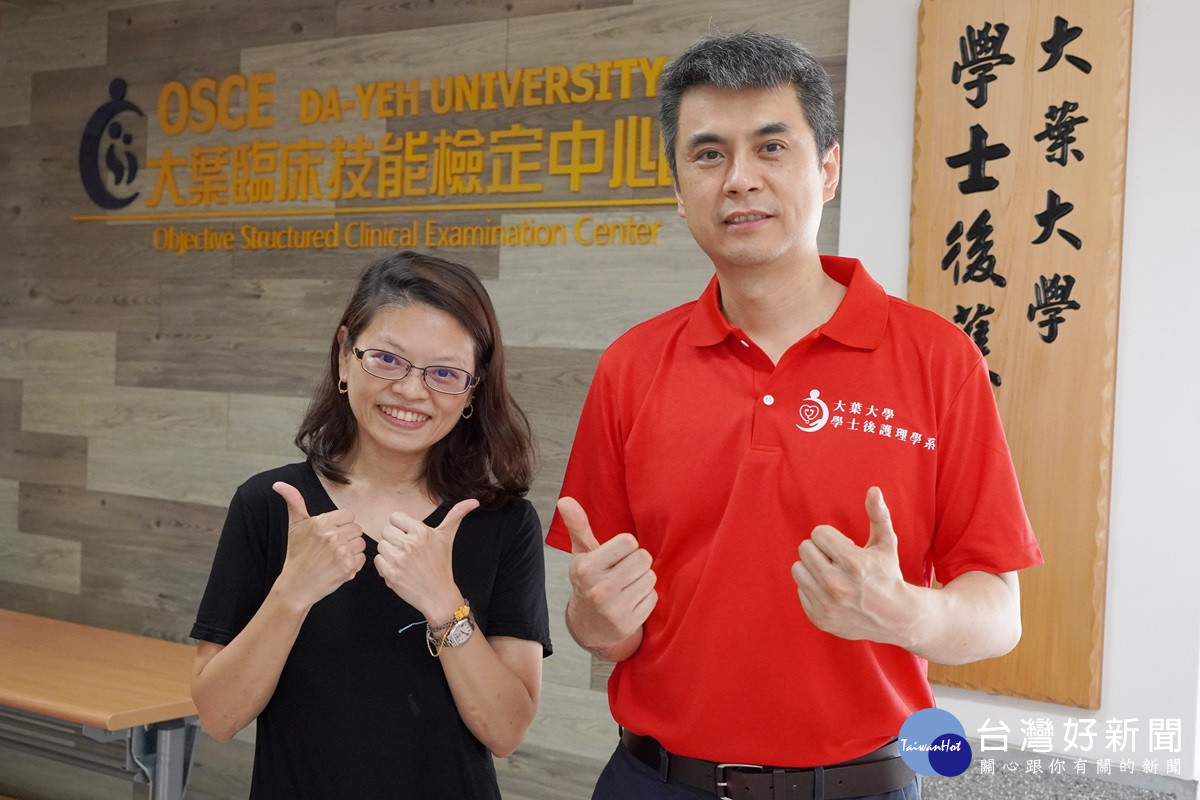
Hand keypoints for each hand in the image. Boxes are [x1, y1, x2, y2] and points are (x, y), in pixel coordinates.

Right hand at [272, 481, 366, 607]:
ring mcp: (341, 552)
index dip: (342, 525)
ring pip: (361, 543)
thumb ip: (294, 502)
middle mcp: (332, 536)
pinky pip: (362, 559)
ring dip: (352, 550)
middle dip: (348, 537)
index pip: (349, 515)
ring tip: (336, 557)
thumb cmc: (296, 555)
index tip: (332, 533)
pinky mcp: (348, 567)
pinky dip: (354, 564)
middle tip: (333, 547)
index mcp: (321, 523)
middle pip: (357, 529)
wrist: (296, 586)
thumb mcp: (295, 526)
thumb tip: (279, 484)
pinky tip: (339, 566)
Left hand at [375, 499, 478, 619]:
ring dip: (389, 552)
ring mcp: (399, 559)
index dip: (401, 527)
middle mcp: (409, 544)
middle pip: (386, 530)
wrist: (438, 595)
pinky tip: (398, 569)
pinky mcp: (390, 573)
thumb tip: (474, 501)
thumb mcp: (447, 537)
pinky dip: (384, 565)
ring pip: (381, 545)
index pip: (395, 517)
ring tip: (404, 560)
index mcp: (421, 532)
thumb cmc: (441, 565)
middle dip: (394, 539)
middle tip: (407, 550)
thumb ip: (457, 515)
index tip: (410, 537)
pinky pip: (377, 560)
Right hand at [558, 497, 656, 658]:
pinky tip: (630, 602)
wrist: (588, 625)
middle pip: (643, 559)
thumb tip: (565, 500)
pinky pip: (653, 598)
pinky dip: (646, 598)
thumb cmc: (589, 580)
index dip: (627, 546)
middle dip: (637, 562)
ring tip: (626, 586)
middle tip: (624, 571)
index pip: (629, 541)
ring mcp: (613, 610)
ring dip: (642, 580)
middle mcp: (598, 590)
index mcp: (586, 568)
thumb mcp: (582, 553)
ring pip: (650, 578)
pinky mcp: (627, 624)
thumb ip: (577, 525)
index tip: (617, 555)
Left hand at [791, 487, 912, 644]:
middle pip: (805, 549)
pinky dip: (812, 587)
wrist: (895, 618)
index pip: (818, 533)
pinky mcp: (819, 617)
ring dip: (812, 567)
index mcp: (853, 563)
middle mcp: (837, 585)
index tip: (844, 546)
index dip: (830, 537)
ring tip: (832, 573)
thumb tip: (873, 490)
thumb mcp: (886, 544)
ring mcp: (827, 604)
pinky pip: (800, 589)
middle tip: (837, 560)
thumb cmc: (888, 575)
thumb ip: (878, 515)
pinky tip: (831, 591)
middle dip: (820, 550)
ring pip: (797, 568)